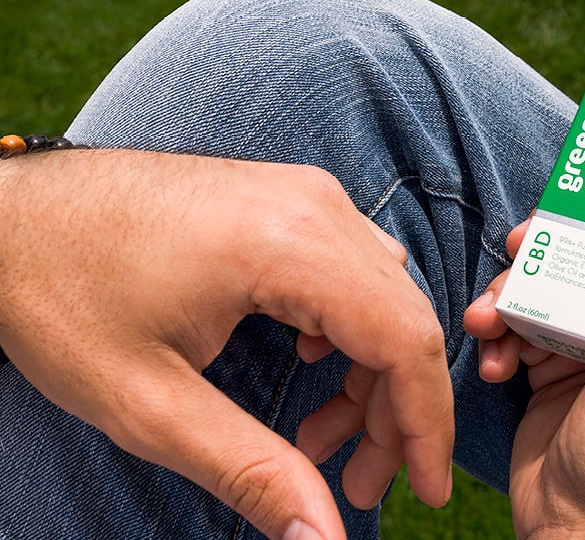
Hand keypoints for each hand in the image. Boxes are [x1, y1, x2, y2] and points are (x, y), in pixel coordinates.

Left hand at [0, 149, 453, 539]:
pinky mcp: (289, 199)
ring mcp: (304, 194)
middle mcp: (314, 206)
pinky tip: (309, 363)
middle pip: (405, 318)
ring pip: (386, 295)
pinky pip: (357, 269)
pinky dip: (352, 330)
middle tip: (358, 483)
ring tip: (316, 439)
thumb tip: (324, 537)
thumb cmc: (62, 296)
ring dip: (371, 373)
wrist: (9, 216)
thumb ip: (250, 471)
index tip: (425, 492)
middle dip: (395, 412)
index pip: (405, 339)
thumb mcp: (149, 404)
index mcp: (287, 245)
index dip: (426, 424)